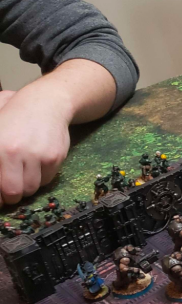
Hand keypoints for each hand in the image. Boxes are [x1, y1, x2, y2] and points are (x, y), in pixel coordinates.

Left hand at [0, 82, 72, 204]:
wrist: (45, 103)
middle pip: (13, 192)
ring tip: (25, 173)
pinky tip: (38, 164)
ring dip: (27, 186)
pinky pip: (46, 180)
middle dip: (11, 196)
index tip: (0, 199)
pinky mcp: (54, 158)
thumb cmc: (13, 118)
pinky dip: (41, 177)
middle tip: (11, 192)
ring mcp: (36, 155)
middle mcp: (13, 152)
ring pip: (31, 188)